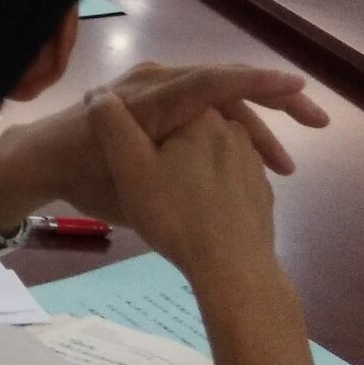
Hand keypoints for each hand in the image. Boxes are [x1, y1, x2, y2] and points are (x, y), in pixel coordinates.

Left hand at [0, 62, 326, 229]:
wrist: (46, 162)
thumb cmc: (83, 174)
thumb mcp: (121, 171)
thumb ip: (166, 140)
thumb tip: (199, 120)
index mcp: (150, 96)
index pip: (211, 81)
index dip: (254, 81)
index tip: (296, 84)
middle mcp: (157, 81)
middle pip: (225, 81)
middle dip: (274, 98)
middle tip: (317, 121)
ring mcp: (160, 88)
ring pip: (220, 96)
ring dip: (256, 123)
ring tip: (288, 164)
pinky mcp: (161, 101)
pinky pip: (207, 104)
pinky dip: (234, 125)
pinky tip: (259, 159)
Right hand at [87, 97, 276, 286]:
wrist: (232, 269)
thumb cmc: (175, 215)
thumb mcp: (129, 168)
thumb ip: (113, 124)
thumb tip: (101, 94)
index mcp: (202, 117)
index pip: (175, 97)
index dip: (150, 116)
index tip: (131, 138)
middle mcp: (234, 132)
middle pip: (195, 124)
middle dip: (172, 139)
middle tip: (146, 169)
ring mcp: (253, 164)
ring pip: (216, 149)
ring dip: (195, 161)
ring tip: (171, 191)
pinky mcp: (262, 194)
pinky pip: (232, 176)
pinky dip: (215, 184)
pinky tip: (199, 208)